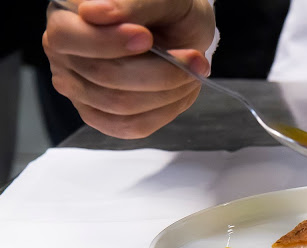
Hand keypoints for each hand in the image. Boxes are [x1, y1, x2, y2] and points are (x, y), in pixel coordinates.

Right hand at [43, 0, 214, 138]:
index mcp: (65, 18)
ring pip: (122, 106)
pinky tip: (183, 90)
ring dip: (169, 91)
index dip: (108, 43)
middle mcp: (65, 57)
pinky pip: (133, 127)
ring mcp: (80, 91)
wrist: (181, 28)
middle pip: (104, 76)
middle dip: (159, 70)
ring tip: (193, 71)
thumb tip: (95, 13)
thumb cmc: (165, 9)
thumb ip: (131, 2)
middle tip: (193, 57)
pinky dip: (166, 111)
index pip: (67, 37)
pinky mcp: (102, 117)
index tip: (146, 37)